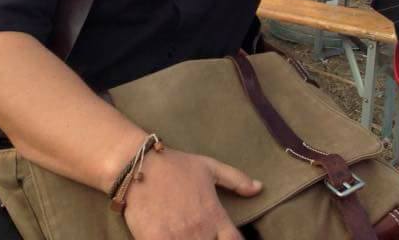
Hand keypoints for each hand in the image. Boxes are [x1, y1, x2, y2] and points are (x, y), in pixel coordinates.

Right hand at [123, 148, 259, 239]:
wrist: (139, 166)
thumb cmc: (176, 165)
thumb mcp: (210, 167)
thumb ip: (236, 179)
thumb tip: (259, 187)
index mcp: (215, 215)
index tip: (228, 239)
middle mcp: (200, 230)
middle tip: (202, 234)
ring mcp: (178, 237)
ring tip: (188, 236)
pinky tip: (170, 239)